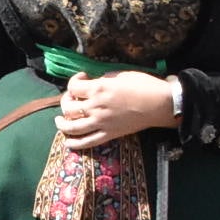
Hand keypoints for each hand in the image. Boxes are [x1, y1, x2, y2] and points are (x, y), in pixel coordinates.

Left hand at [58, 70, 177, 152]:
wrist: (160, 104)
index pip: (73, 86)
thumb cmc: (143, 85)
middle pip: (68, 107)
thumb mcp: (120, 75)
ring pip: (72, 127)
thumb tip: (93, 84)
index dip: (74, 80)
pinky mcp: (109, 134)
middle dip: (66, 100)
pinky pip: (88, 142)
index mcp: (98, 88)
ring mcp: (101, 123)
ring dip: (61, 124)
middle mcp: (95, 106)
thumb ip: (102, 80)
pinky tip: (68, 142)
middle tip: (72, 98)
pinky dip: (75, 144)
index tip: (82, 78)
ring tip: (59, 120)